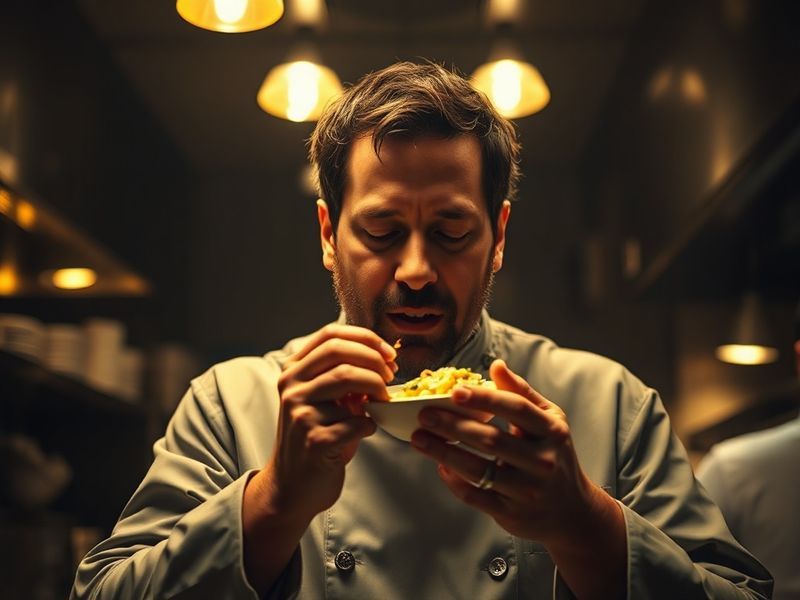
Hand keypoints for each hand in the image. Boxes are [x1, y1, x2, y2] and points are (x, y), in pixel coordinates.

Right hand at [263, 324, 397, 520]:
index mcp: (293, 371)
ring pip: (348, 379)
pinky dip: (370, 424)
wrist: (293, 487)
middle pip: (340, 352)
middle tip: (390, 378)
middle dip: (374, 361)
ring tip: (382, 403)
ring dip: (376, 390)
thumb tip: (382, 360)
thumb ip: (343, 376)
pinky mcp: (313, 440)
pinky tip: (366, 430)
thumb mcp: (324, 401)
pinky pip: (356, 421)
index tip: (389, 354)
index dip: (366, 338)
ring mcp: (299, 413)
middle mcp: (291, 387)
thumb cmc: (317, 438)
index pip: (330, 335)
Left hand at [410, 359, 616, 548]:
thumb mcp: (550, 421)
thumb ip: (522, 393)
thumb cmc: (555, 455)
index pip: (515, 409)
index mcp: (552, 432)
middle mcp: (542, 461)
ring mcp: (526, 490)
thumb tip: (496, 365)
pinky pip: (474, 495)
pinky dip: (453, 479)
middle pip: (491, 439)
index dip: (484, 399)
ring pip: (477, 469)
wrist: (572, 511)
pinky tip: (439, 465)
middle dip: (453, 425)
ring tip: (419, 438)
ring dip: (443, 452)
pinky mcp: (511, 513)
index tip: (454, 391)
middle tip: (425, 414)